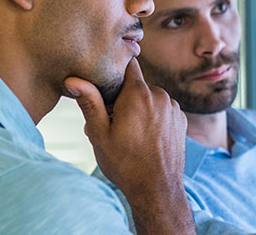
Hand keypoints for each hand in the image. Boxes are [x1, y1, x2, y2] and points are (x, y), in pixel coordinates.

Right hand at [65, 58, 191, 234]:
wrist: (157, 189)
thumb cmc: (125, 163)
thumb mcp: (100, 134)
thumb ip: (89, 102)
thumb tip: (74, 79)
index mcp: (138, 94)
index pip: (128, 65)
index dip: (115, 74)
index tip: (107, 90)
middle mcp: (160, 95)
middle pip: (137, 85)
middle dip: (123, 99)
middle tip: (110, 124)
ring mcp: (173, 108)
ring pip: (151, 98)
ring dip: (139, 109)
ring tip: (127, 134)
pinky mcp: (181, 120)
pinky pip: (163, 110)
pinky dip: (153, 118)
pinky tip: (145, 139)